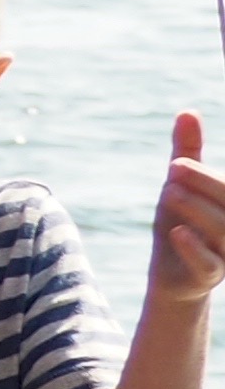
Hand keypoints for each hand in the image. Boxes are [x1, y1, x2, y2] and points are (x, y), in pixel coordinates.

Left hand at [154, 114, 224, 307]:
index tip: (187, 159)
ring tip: (170, 190)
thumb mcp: (181, 186)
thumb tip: (188, 111)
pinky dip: (193, 248)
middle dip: (206, 182)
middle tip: (175, 165)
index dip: (215, 178)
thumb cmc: (181, 224)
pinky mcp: (208, 277)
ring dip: (197, 209)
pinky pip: (209, 264)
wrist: (170, 275)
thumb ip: (188, 152)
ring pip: (223, 231)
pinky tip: (176, 231)